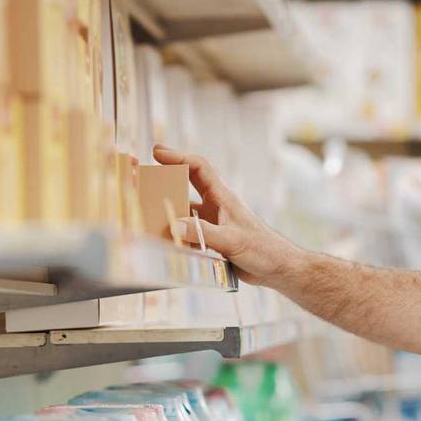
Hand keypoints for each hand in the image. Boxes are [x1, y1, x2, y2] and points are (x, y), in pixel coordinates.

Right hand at [153, 145, 300, 286]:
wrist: (278, 269)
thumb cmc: (264, 250)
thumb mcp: (233, 241)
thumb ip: (204, 233)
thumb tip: (174, 225)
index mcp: (223, 198)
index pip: (199, 168)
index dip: (178, 157)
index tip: (156, 152)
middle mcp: (216, 207)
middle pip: (187, 186)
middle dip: (166, 179)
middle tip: (142, 178)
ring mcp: (214, 223)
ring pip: (185, 211)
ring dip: (168, 211)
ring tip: (145, 213)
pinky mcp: (214, 239)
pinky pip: (189, 232)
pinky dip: (176, 234)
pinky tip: (164, 242)